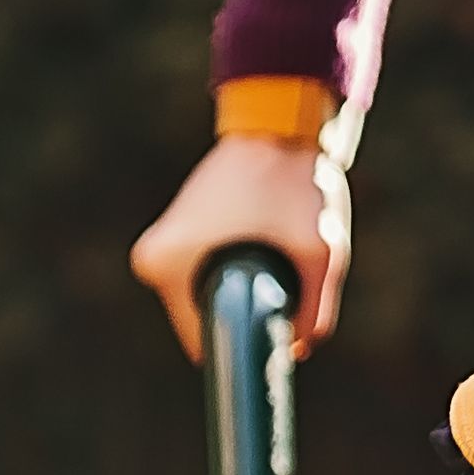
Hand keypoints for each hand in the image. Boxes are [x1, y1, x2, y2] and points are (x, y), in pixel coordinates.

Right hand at [132, 131, 348, 360]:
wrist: (278, 126)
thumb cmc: (295, 184)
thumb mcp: (320, 254)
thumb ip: (314, 311)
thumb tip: (298, 347)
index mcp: (166, 265)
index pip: (207, 339)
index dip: (250, 339)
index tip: (281, 326)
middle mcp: (153, 260)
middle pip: (211, 318)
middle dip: (251, 307)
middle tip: (287, 271)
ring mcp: (161, 246)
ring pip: (212, 296)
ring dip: (247, 286)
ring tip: (275, 247)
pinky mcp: (175, 235)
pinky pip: (209, 274)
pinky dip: (239, 268)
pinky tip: (263, 239)